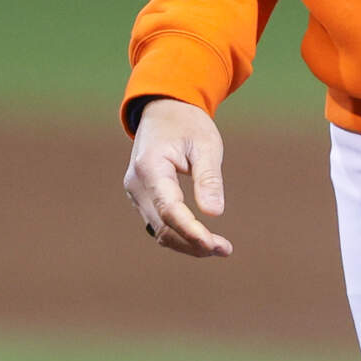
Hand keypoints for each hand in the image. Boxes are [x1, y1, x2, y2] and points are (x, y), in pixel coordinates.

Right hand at [122, 99, 232, 257]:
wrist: (164, 111)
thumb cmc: (187, 124)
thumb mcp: (206, 144)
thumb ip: (208, 178)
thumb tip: (215, 214)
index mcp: (150, 166)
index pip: (169, 209)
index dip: (191, 231)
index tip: (213, 245)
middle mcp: (136, 184)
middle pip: (163, 226)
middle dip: (193, 243)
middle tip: (225, 249)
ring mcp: (135, 193)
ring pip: (159, 230)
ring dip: (187, 244)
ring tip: (220, 248)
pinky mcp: (141, 198)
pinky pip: (158, 224)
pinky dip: (180, 234)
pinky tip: (203, 239)